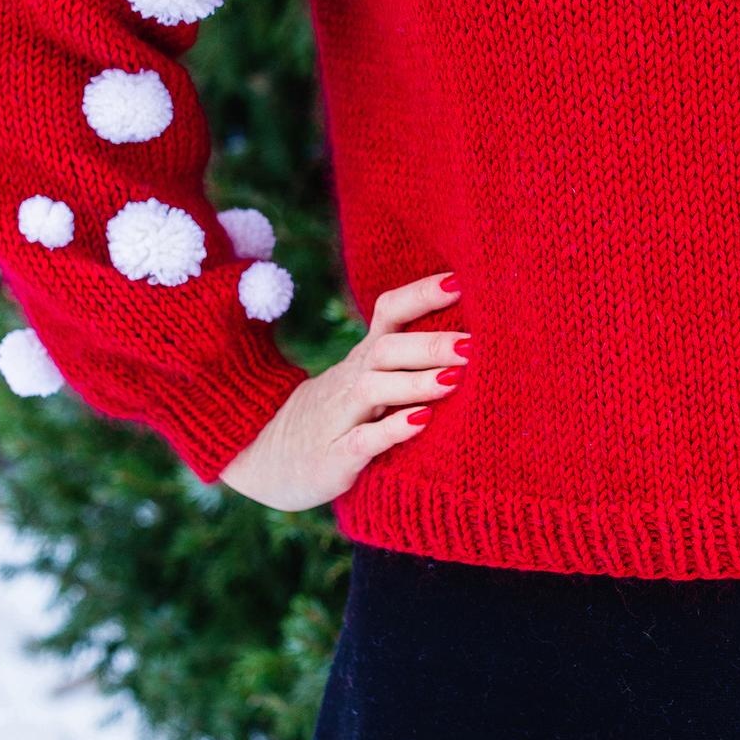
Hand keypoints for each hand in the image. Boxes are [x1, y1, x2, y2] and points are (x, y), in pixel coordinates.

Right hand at [218, 270, 469, 510]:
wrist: (265, 458)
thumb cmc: (336, 416)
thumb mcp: (365, 380)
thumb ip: (404, 359)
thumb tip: (467, 333)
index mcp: (364, 359)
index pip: (389, 313)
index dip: (420, 294)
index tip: (460, 280)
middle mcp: (352, 381)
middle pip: (387, 348)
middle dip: (431, 343)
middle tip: (474, 342)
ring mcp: (340, 418)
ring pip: (374, 389)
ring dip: (416, 382)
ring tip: (456, 377)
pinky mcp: (335, 457)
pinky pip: (362, 440)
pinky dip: (392, 430)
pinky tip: (421, 421)